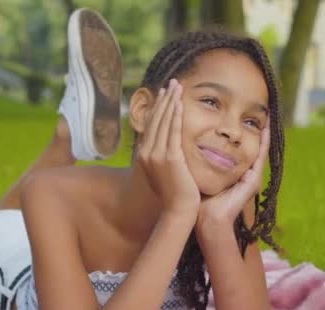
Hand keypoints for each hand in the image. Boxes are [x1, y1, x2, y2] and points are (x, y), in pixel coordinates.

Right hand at [136, 79, 199, 215]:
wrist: (178, 210)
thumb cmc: (175, 195)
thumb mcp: (164, 173)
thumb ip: (163, 159)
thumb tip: (166, 149)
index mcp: (144, 156)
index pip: (151, 126)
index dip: (158, 108)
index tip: (164, 94)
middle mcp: (147, 153)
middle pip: (155, 120)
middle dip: (164, 100)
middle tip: (171, 84)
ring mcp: (157, 155)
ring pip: (163, 122)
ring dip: (170, 102)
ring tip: (177, 87)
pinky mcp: (170, 158)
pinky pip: (172, 131)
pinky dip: (175, 115)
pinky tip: (180, 102)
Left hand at [197, 119, 270, 230]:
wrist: (207, 219)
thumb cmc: (200, 198)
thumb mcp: (198, 172)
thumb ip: (196, 159)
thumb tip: (182, 141)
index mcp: (231, 168)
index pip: (236, 143)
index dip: (238, 128)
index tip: (236, 110)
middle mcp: (243, 170)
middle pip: (250, 144)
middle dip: (254, 127)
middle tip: (258, 108)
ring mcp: (250, 175)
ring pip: (259, 149)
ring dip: (263, 132)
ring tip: (267, 115)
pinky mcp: (253, 181)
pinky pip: (260, 158)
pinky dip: (264, 144)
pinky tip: (265, 132)